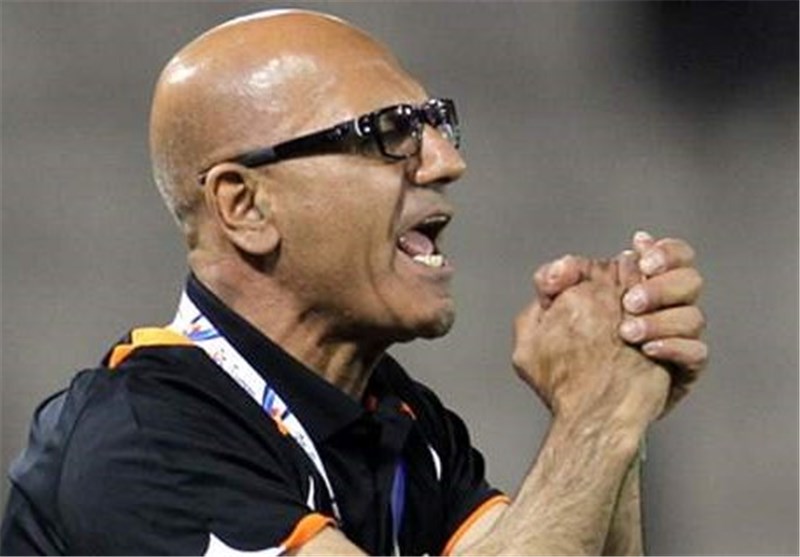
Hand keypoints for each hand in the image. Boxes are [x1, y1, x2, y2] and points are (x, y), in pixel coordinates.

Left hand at [532, 231, 707, 415]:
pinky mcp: (684, 369)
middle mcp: (663, 309)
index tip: (639, 257)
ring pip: (693, 315)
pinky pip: (696, 352)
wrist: (582, 414)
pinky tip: (647, 350)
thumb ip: (549, 284)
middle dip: (659, 286)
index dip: (662, 251)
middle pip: (688, 279)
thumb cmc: (564, 363)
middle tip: (629, 302)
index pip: (668, 255)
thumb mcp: (544, 321)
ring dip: (660, 319)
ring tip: (627, 332)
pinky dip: (673, 346)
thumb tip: (562, 267)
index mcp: (636, 286)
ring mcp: (676, 339)